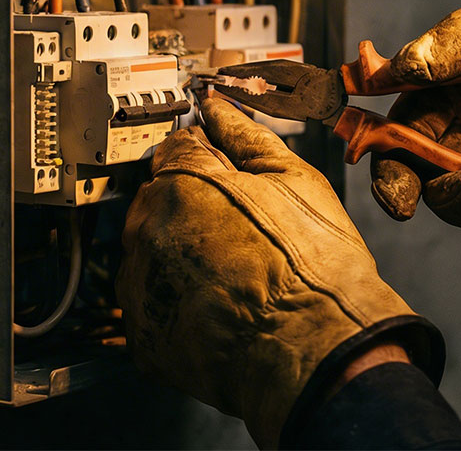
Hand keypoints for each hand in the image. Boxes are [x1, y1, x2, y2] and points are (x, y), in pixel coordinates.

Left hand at [116, 97, 442, 448]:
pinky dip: (178, 302)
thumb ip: (246, 136)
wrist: (319, 350)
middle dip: (193, 205)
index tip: (228, 172)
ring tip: (238, 273)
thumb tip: (222, 110)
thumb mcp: (293, 179)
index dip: (209, 156)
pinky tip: (222, 305)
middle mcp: (148, 231)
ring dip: (183, 254)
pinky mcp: (145, 338)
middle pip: (159, 200)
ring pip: (153, 253)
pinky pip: (154, 305)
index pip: (177, 147)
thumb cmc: (314, 267)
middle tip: (243, 229)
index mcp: (182, 183)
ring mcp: (142, 288)